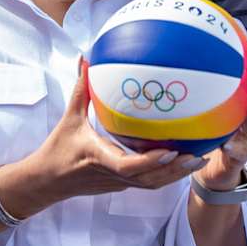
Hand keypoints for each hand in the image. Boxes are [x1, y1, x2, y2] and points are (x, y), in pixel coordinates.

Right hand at [1, 61, 203, 215]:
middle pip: (150, 180)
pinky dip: (166, 175)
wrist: (46, 182)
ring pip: (152, 185)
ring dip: (176, 175)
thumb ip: (81, 89)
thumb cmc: (57, 148)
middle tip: (199, 155)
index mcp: (99, 156)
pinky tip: (182, 163)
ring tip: (199, 160)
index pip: (128, 166)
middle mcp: (112, 174)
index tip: (170, 150)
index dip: (150, 161)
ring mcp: (118, 183)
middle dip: (175, 170)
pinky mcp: (121, 186)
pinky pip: (148, 183)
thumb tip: (86, 58)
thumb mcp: (69, 117)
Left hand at [195, 47, 246, 190]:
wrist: (211, 168)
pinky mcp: (240, 156)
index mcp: (241, 99)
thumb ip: (191, 85)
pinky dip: (235, 147)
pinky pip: (240, 151)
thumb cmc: (205, 132)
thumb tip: (174, 49)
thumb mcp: (199, 107)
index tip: (245, 36)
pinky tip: (227, 144)